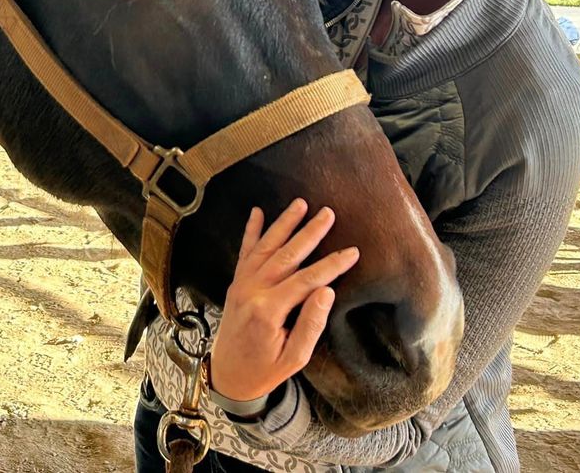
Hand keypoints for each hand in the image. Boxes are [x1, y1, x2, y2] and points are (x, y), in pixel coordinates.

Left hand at [209, 200, 358, 401]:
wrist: (226, 375)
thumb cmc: (264, 370)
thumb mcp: (294, 357)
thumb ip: (311, 324)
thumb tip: (327, 291)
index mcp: (269, 311)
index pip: (306, 280)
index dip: (331, 265)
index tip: (353, 252)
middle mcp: (252, 291)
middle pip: (286, 255)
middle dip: (309, 232)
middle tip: (328, 213)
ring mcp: (241, 284)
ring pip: (265, 247)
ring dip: (283, 224)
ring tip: (300, 204)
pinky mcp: (236, 283)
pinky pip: (244, 252)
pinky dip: (251, 231)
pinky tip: (257, 213)